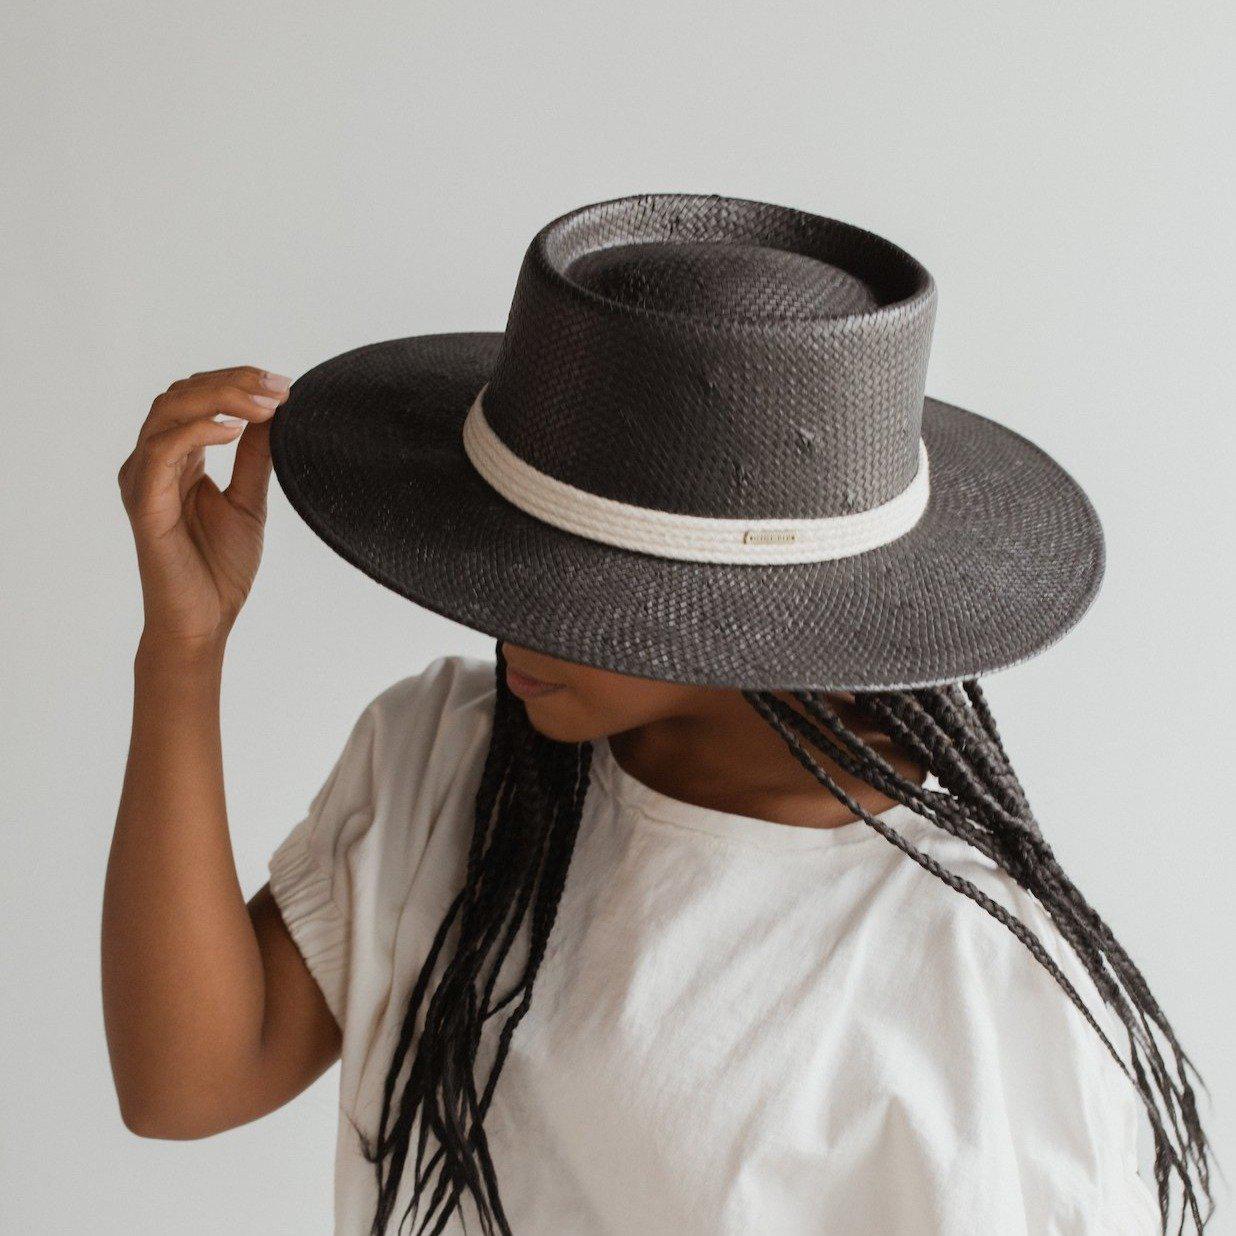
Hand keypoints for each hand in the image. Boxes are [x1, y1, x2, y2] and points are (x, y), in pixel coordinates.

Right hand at [118, 365, 291, 651]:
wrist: (204, 621)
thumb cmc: (219, 569)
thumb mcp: (249, 501)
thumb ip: (255, 457)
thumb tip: (273, 414)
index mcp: (175, 460)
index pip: (196, 399)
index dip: (237, 383)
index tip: (284, 385)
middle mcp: (151, 463)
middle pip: (181, 395)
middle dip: (233, 382)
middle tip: (279, 386)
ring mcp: (143, 479)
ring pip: (169, 412)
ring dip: (220, 399)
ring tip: (265, 403)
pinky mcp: (145, 502)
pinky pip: (163, 451)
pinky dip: (198, 432)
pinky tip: (235, 430)